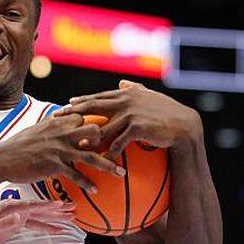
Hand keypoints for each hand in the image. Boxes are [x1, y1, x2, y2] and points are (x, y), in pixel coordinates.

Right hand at [0, 113, 123, 192]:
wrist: (0, 159)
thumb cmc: (19, 146)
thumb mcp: (37, 129)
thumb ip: (54, 125)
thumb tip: (65, 120)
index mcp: (59, 121)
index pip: (87, 116)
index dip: (102, 119)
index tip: (117, 124)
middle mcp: (61, 132)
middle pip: (95, 131)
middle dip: (111, 138)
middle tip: (124, 147)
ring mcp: (58, 148)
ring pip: (91, 156)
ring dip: (108, 165)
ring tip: (122, 173)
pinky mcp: (53, 164)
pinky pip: (76, 175)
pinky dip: (87, 183)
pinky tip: (96, 191)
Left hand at [0, 200, 74, 243]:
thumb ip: (3, 223)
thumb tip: (19, 217)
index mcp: (8, 208)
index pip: (31, 206)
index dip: (46, 206)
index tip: (60, 204)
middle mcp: (14, 210)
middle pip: (39, 209)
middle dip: (57, 210)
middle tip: (73, 208)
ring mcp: (16, 217)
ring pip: (40, 216)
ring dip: (55, 218)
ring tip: (71, 217)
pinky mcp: (16, 225)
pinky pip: (35, 225)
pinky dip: (46, 227)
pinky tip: (57, 229)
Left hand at [55, 80, 202, 158]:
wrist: (185, 125)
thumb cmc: (167, 112)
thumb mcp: (150, 97)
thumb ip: (134, 89)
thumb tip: (121, 82)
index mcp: (127, 94)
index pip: (99, 97)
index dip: (82, 100)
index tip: (66, 104)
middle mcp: (126, 101)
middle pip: (93, 107)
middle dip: (74, 113)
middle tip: (58, 119)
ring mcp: (131, 114)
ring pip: (103, 128)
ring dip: (87, 137)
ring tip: (75, 145)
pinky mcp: (137, 128)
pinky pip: (118, 143)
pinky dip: (109, 153)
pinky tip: (101, 161)